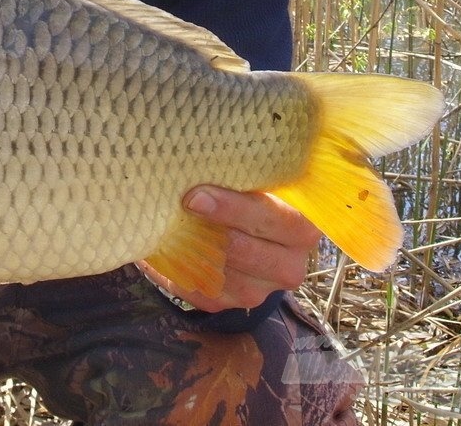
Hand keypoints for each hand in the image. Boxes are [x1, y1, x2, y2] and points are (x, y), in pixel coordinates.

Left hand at [138, 186, 320, 311]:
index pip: (276, 220)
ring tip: (165, 228)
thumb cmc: (250, 195)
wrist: (249, 233)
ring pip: (224, 276)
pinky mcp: (235, 303)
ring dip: (191, 252)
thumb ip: (238, 174)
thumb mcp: (254, 181)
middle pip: (247, 251)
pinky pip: (204, 292)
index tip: (196, 195)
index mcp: (300, 226)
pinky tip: (160, 252)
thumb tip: (193, 157)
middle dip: (208, 229)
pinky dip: (180, 271)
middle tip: (179, 208)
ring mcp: (263, 289)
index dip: (234, 209)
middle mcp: (290, 264)